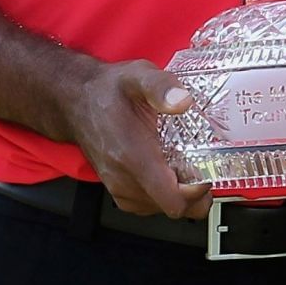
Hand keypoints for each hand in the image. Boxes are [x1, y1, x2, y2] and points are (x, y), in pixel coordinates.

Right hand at [61, 58, 212, 218]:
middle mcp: (124, 178)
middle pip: (172, 208)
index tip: (209, 172)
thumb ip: (161, 86)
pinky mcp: (117, 188)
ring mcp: (119, 187)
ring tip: (190, 169)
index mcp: (133, 156)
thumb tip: (183, 101)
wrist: (77, 100)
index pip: (172, 200)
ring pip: (160, 209)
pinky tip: (170, 174)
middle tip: (205, 169)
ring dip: (180, 195)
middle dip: (194, 194)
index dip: (198, 192)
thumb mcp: (138, 75)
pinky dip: (163, 195)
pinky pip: (147, 205)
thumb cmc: (108, 90)